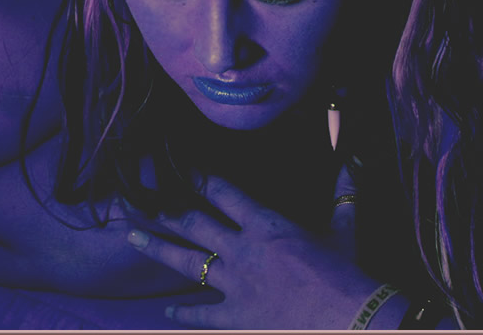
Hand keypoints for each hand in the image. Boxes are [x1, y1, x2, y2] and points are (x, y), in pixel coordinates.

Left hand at [126, 175, 388, 328]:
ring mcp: (235, 284)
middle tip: (140, 199)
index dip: (199, 178)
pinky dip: (184, 313)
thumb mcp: (344, 231)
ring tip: (132, 238)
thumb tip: (350, 163)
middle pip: (193, 223)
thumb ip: (342, 196)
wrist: (350, 320)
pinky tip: (167, 313)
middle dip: (165, 210)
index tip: (180, 168)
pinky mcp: (236, 317)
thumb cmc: (346, 275)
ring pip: (187, 262)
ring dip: (158, 249)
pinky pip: (202, 314)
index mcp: (266, 225)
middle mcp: (242, 249)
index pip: (224, 193)